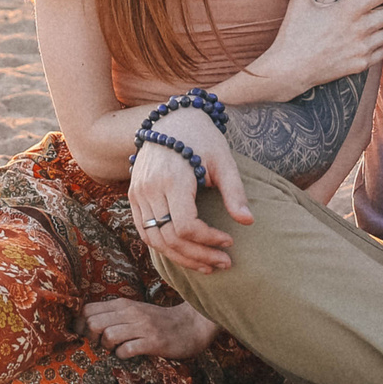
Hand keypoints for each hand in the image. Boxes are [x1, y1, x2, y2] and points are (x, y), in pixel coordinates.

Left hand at [84, 296, 217, 359]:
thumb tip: (85, 325)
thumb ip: (113, 315)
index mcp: (123, 304)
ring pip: (108, 335)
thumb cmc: (158, 321)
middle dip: (90, 337)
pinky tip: (128, 354)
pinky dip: (122, 355)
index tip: (84, 336)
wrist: (191, 325)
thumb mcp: (134, 312)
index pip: (88, 310)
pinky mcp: (153, 342)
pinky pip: (127, 350)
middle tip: (100, 345)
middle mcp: (130, 312)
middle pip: (93, 323)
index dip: (79, 325)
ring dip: (106, 347)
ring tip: (115, 349)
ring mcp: (142, 327)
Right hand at [127, 107, 251, 276]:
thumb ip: (234, 191)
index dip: (209, 240)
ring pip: (155, 240)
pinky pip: (145, 231)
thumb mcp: (223, 160)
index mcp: (172, 179)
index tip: (230, 241)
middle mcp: (149, 188)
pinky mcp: (134, 196)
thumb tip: (248, 222)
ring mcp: (138, 193)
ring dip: (182, 258)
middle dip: (199, 256)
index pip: (186, 226)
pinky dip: (165, 246)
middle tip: (224, 263)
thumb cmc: (201, 137)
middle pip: (170, 238)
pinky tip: (187, 253)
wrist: (170, 118)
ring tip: (208, 265)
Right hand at [243, 0, 382, 98]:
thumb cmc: (293, 34)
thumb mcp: (299, 2)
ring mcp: (362, 49)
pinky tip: (365, 41)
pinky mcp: (360, 65)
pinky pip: (381, 53)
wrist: (289, 70)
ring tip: (373, 22)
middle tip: (379, 3)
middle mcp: (360, 29)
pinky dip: (377, 46)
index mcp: (348, 10)